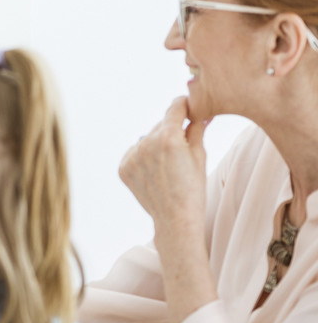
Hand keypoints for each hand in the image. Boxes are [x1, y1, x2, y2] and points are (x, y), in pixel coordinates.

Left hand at [118, 97, 208, 240]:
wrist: (175, 217)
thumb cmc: (193, 187)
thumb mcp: (199, 154)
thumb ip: (196, 128)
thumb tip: (196, 111)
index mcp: (169, 137)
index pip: (175, 107)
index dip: (184, 104)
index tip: (189, 105)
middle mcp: (146, 143)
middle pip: (161, 124)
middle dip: (172, 129)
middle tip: (182, 146)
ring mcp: (132, 156)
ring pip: (147, 139)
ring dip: (157, 143)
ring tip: (168, 164)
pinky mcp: (123, 168)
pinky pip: (134, 153)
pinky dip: (144, 157)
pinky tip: (155, 170)